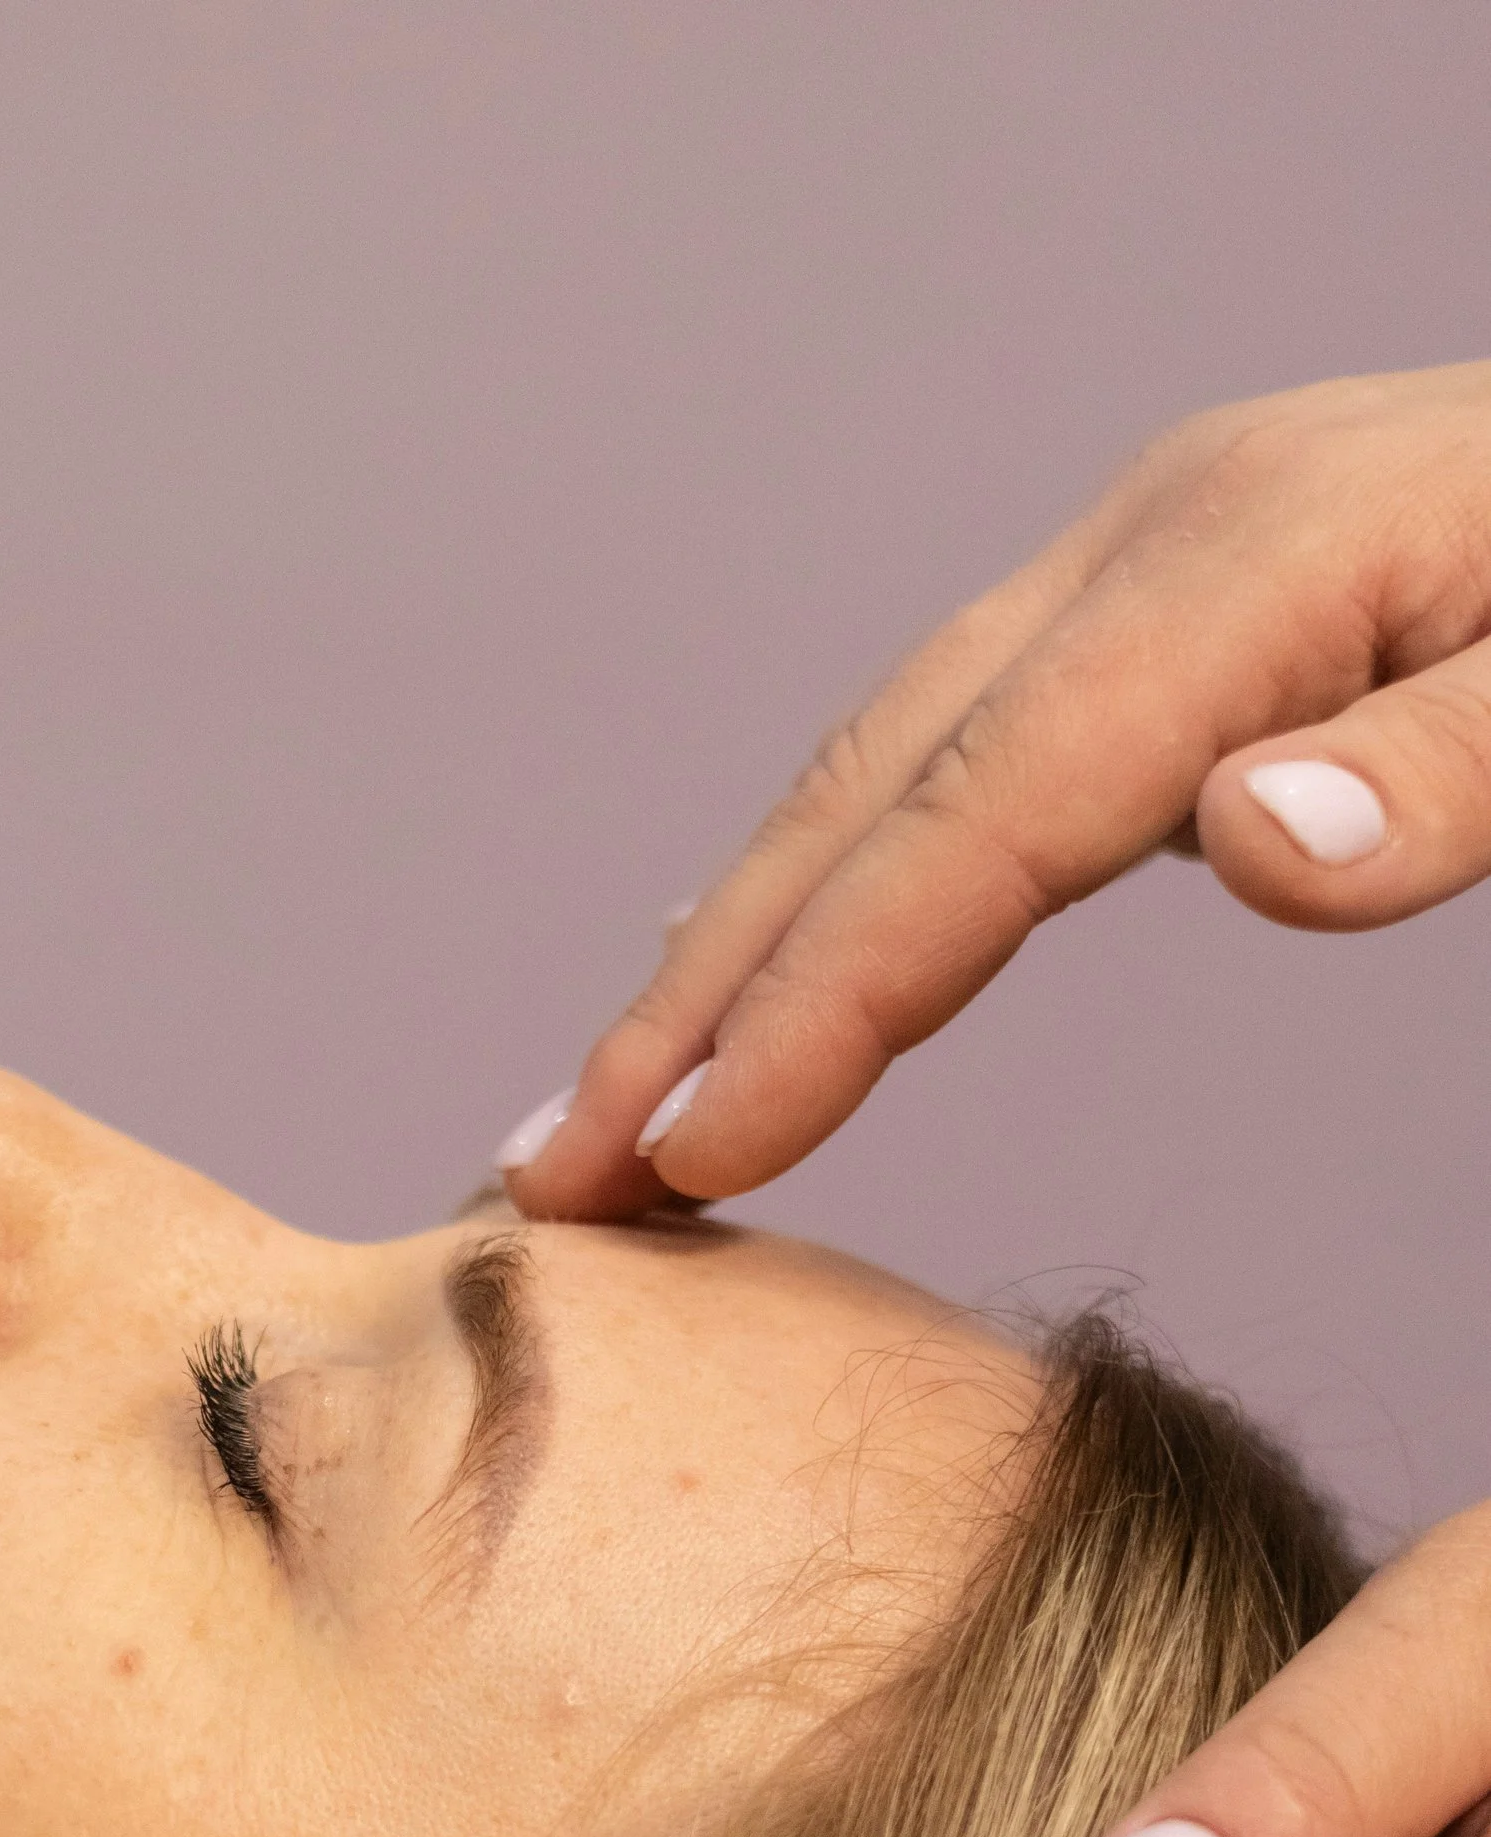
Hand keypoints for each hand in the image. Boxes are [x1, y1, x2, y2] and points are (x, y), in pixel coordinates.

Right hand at [502, 361, 1490, 1219]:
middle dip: (695, 996)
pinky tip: (760, 946)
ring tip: (603, 1104)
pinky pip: (942, 744)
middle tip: (549, 1180)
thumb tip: (1242, 847)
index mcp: (1251, 566)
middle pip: (870, 792)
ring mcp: (1152, 559)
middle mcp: (1157, 544)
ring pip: (879, 765)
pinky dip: (825, 869)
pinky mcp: (1172, 597)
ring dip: (725, 943)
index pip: (980, 823)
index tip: (686, 1159)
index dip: (820, 999)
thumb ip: (1459, 767)